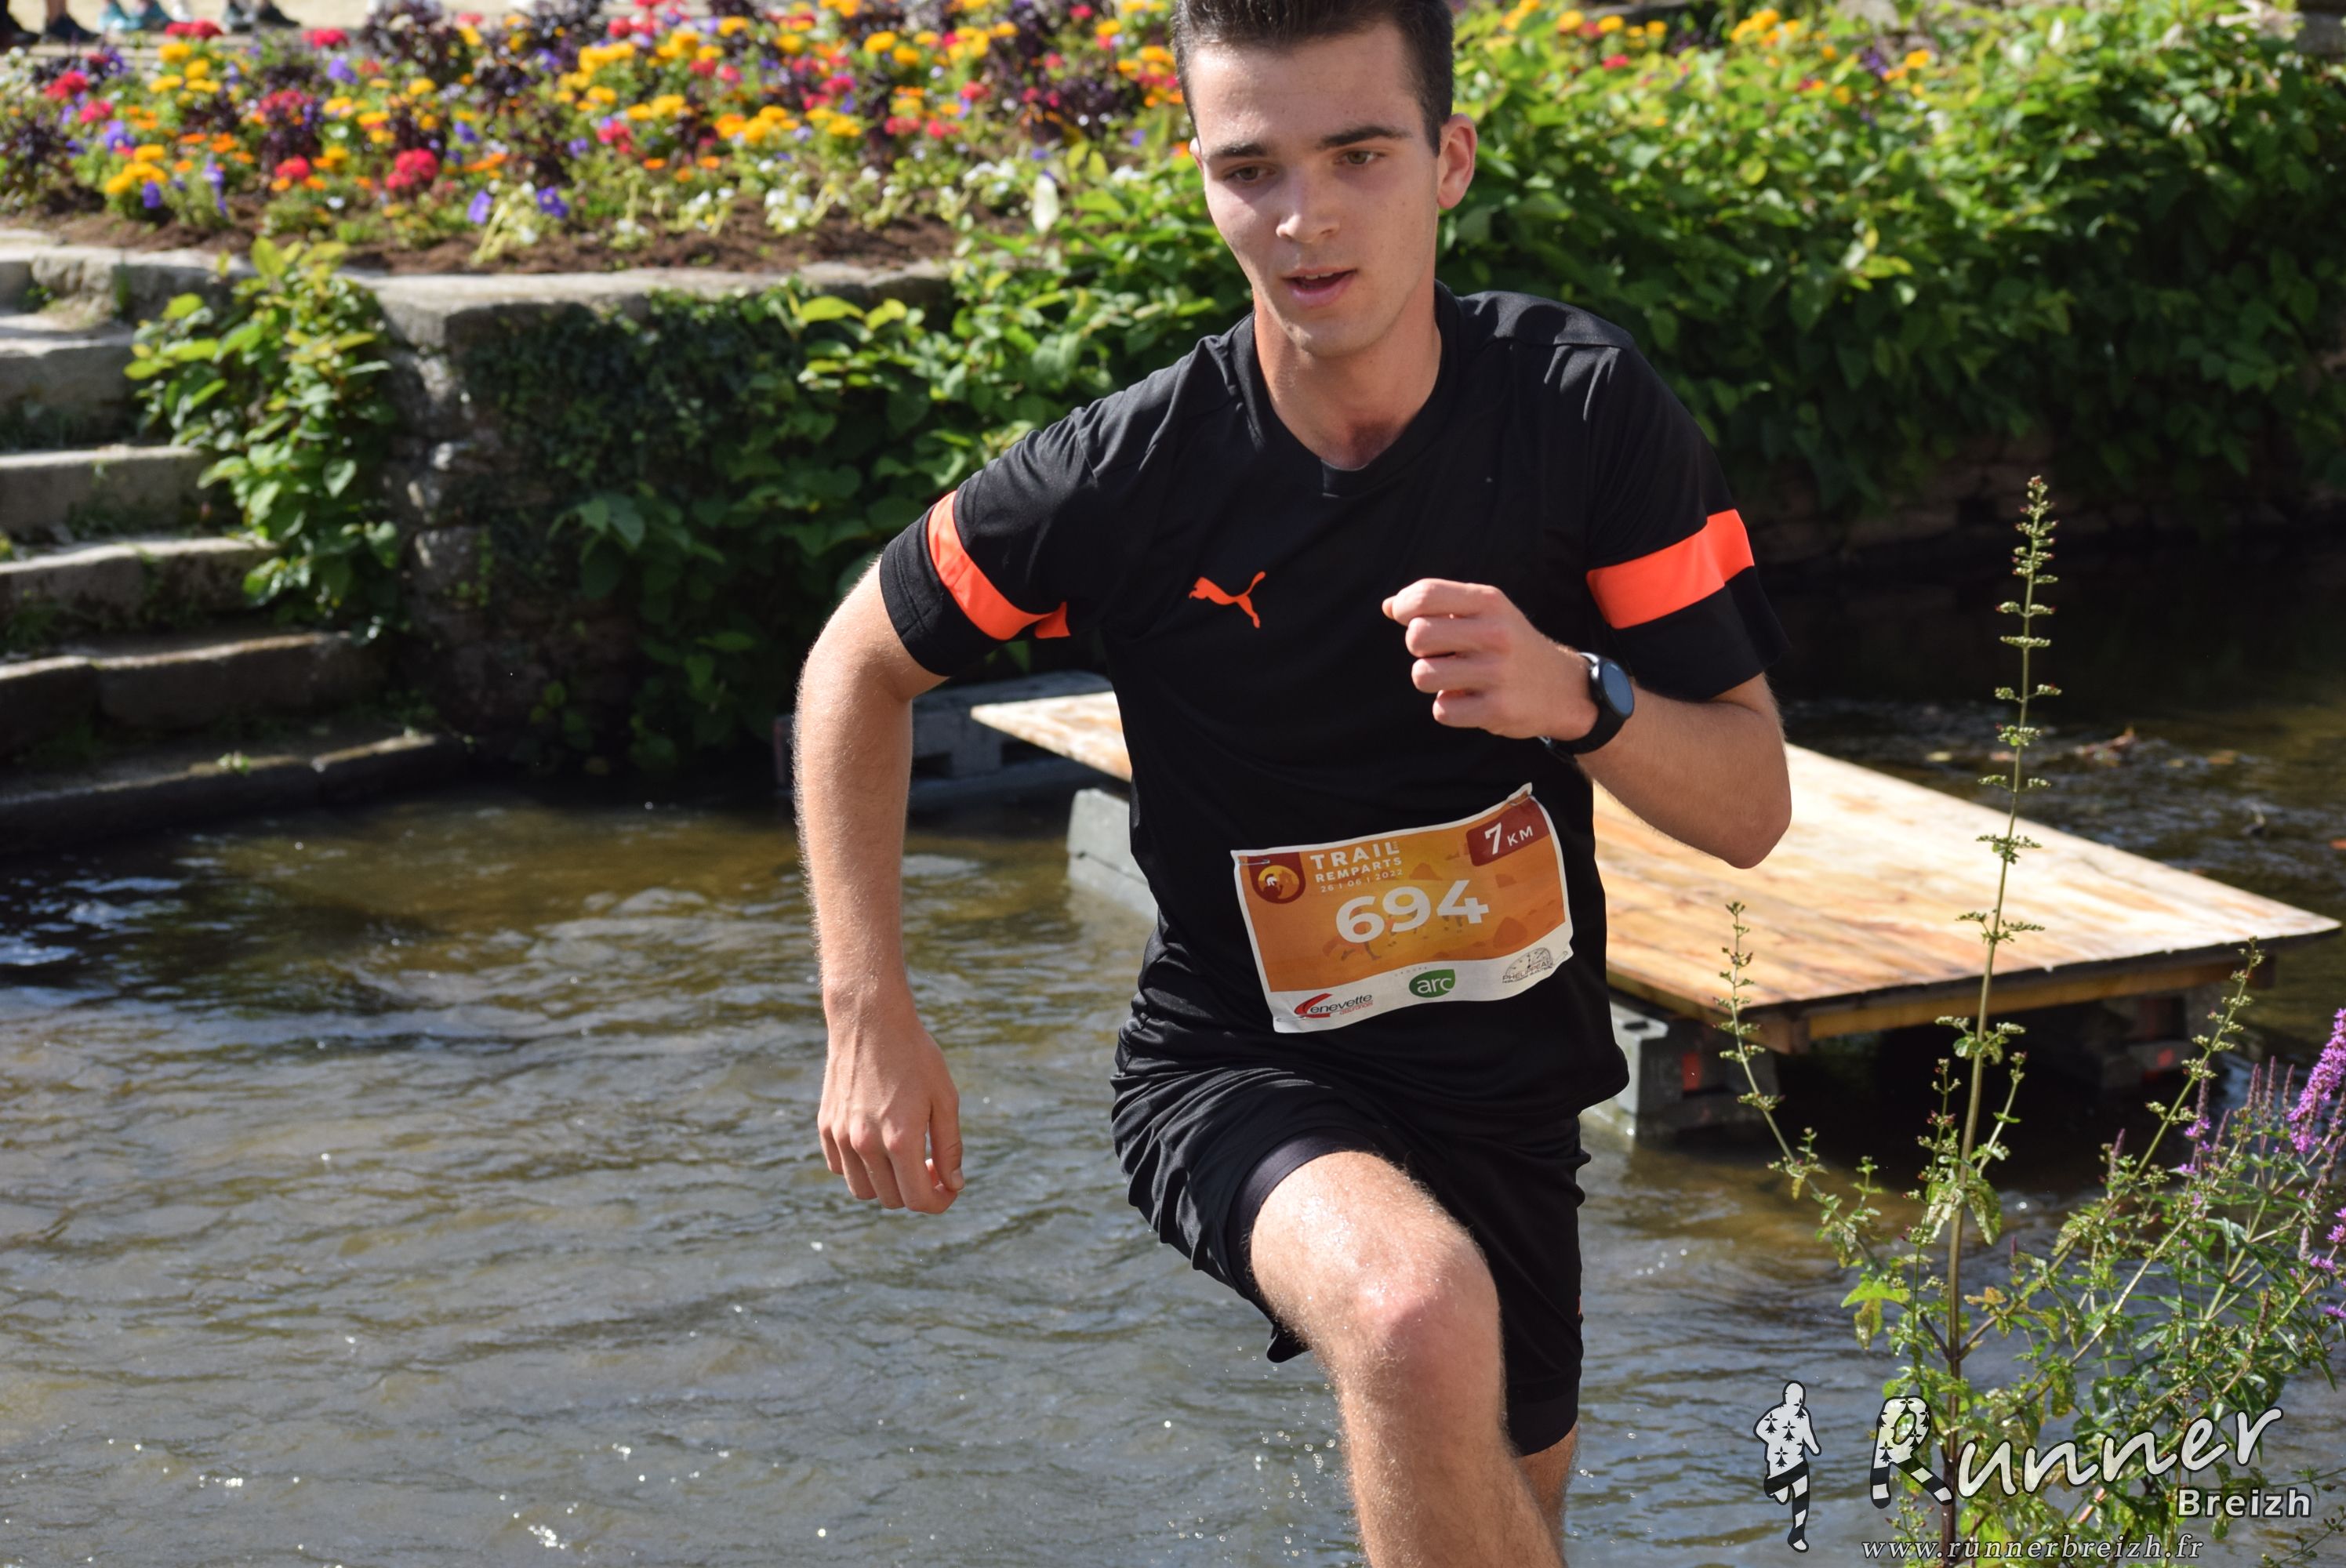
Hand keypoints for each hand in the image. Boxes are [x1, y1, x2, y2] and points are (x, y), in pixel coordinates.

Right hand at [818, 1001, 964, 1213]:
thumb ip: (950, 1146)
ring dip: (887, 1185)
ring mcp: (841, 1137)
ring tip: (904, 1156)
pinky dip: (860, 1169)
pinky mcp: (825, 1126)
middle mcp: (866, 1144)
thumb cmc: (915, 1056)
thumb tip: (954, 1185)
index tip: (949, 1188)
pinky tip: (877, 1144)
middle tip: (932, 1164)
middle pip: (892, 1199)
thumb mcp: (945, 1099)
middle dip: (917, 1191)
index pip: (919, 1199)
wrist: (870, 1020)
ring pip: (863, 1191)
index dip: (940, 1202)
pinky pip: (840, 1169)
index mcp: (900, 1139)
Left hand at [1381, 578, 1594, 740]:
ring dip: (1431, 679)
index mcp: (1489, 602)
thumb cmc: (1508, 645)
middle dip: (1418, 648)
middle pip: (1417, 636)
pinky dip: (1449, 708)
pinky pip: (1442, 710)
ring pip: (1423, 675)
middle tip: (1439, 653)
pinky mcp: (1498, 709)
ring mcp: (1498, 673)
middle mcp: (1495, 633)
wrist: (1563, 688)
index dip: (1405, 607)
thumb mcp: (1485, 612)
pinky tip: (1470, 700)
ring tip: (1454, 678)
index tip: (1410, 619)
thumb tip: (1389, 606)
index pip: (1426, 594)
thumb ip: (1438, 604)